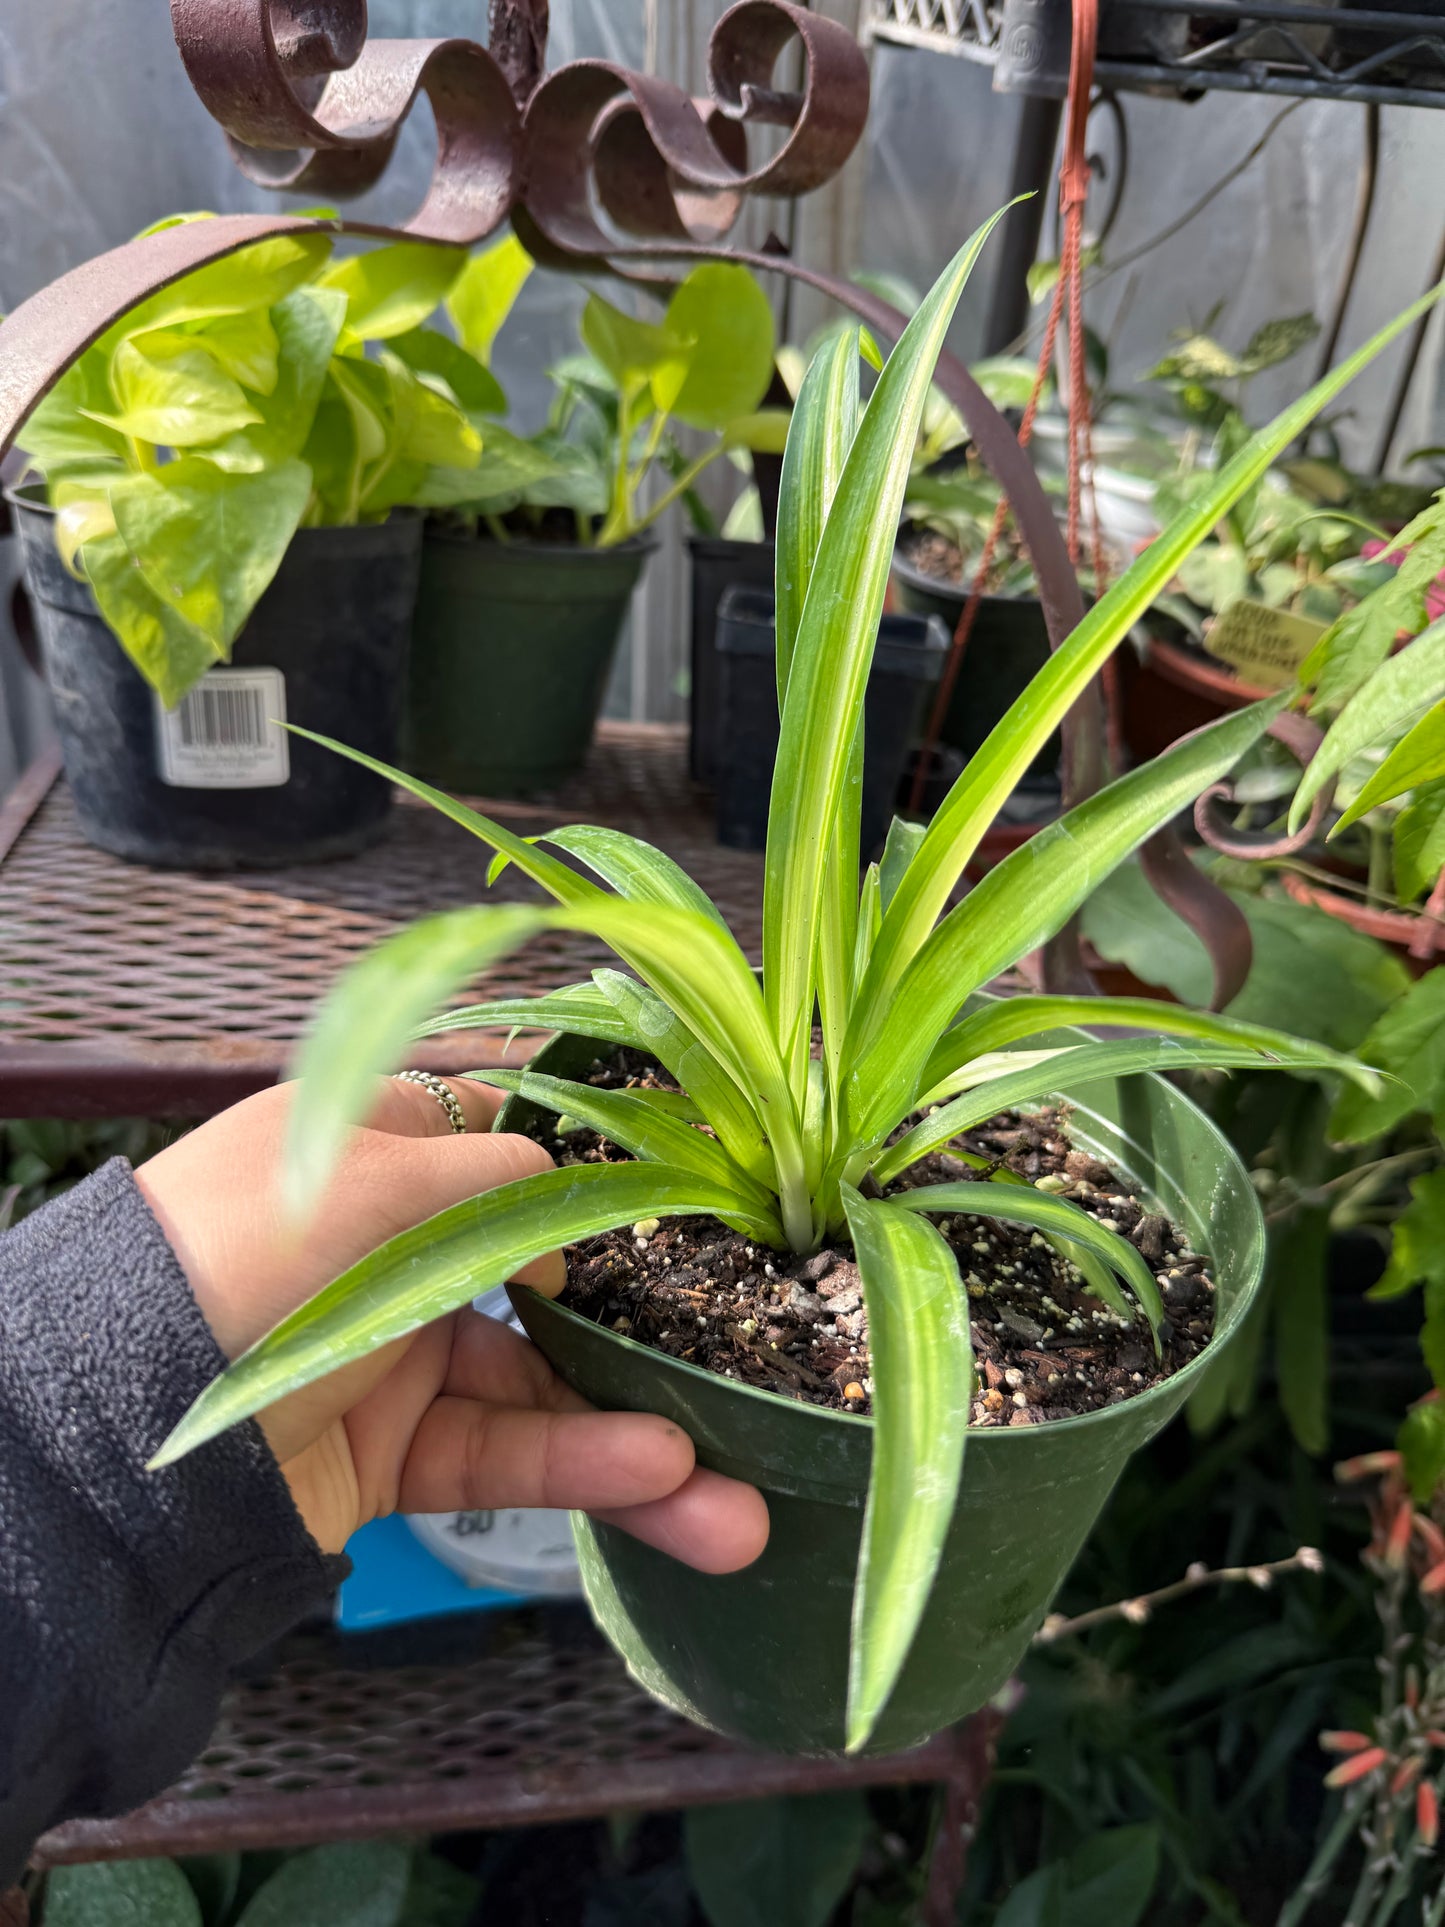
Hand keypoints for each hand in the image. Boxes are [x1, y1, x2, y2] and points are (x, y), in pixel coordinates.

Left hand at [135, 1077, 767, 1568]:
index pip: (520, 1134)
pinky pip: (504, 1452)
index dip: (615, 1161)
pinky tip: (663, 1485)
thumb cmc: (244, 1261)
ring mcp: (399, 1348)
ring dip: (643, 1434)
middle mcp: (399, 1243)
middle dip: (656, 1326)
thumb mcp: (382, 1182)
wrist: (112, 1435)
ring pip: (546, 1382)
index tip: (714, 1189)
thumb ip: (506, 1176)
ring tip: (740, 1497)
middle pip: (556, 1272)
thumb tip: (583, 1206)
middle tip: (758, 1359)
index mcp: (385, 1147)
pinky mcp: (393, 1450)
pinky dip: (580, 1467)